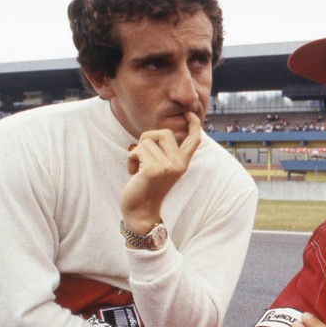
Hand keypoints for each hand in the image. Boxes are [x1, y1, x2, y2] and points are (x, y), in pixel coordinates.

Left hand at [120, 112, 201, 233]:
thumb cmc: (146, 188)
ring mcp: (168, 167)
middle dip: (147, 139)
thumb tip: (158, 135)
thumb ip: (164, 153)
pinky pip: (137, 150)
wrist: (141, 212)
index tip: (188, 114)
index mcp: (182, 163)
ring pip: (147, 140)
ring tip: (137, 168)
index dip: (194, 123)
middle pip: (164, 132)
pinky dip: (130, 160)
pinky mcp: (154, 170)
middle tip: (142, 156)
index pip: (194, 139)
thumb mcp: (160, 169)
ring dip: (136, 152)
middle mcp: (179, 164)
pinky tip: (133, 173)